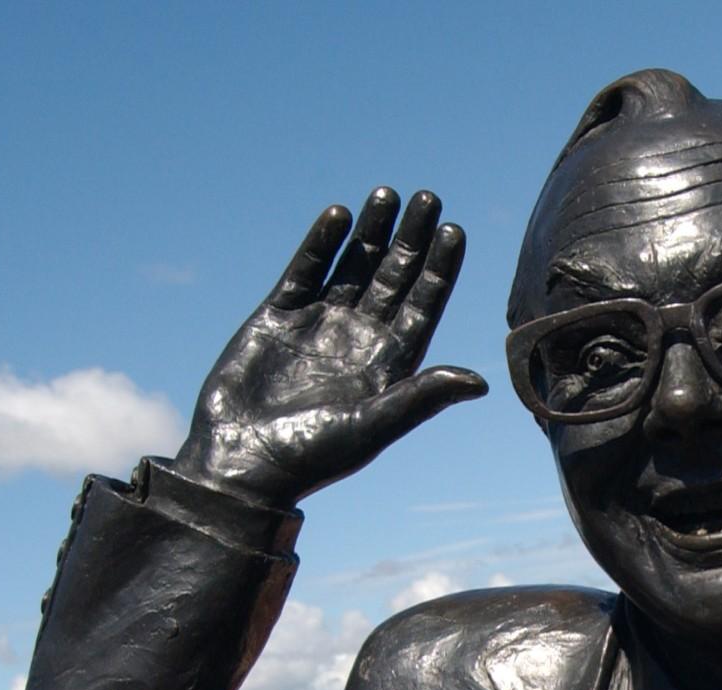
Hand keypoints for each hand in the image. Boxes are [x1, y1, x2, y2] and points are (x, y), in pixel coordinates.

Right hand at [172, 187, 486, 505]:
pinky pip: (304, 271)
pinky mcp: (276, 318)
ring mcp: (317, 326)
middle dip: (411, 239)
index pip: (423, 306)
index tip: (454, 230)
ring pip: (352, 267)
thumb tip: (480, 382)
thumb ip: (421, 398)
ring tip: (387, 194)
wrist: (240, 464)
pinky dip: (321, 244)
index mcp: (387, 364)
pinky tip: (338, 214)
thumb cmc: (311, 458)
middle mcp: (357, 340)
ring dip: (370, 232)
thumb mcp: (373, 427)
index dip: (440, 269)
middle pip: (393, 278)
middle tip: (428, 197)